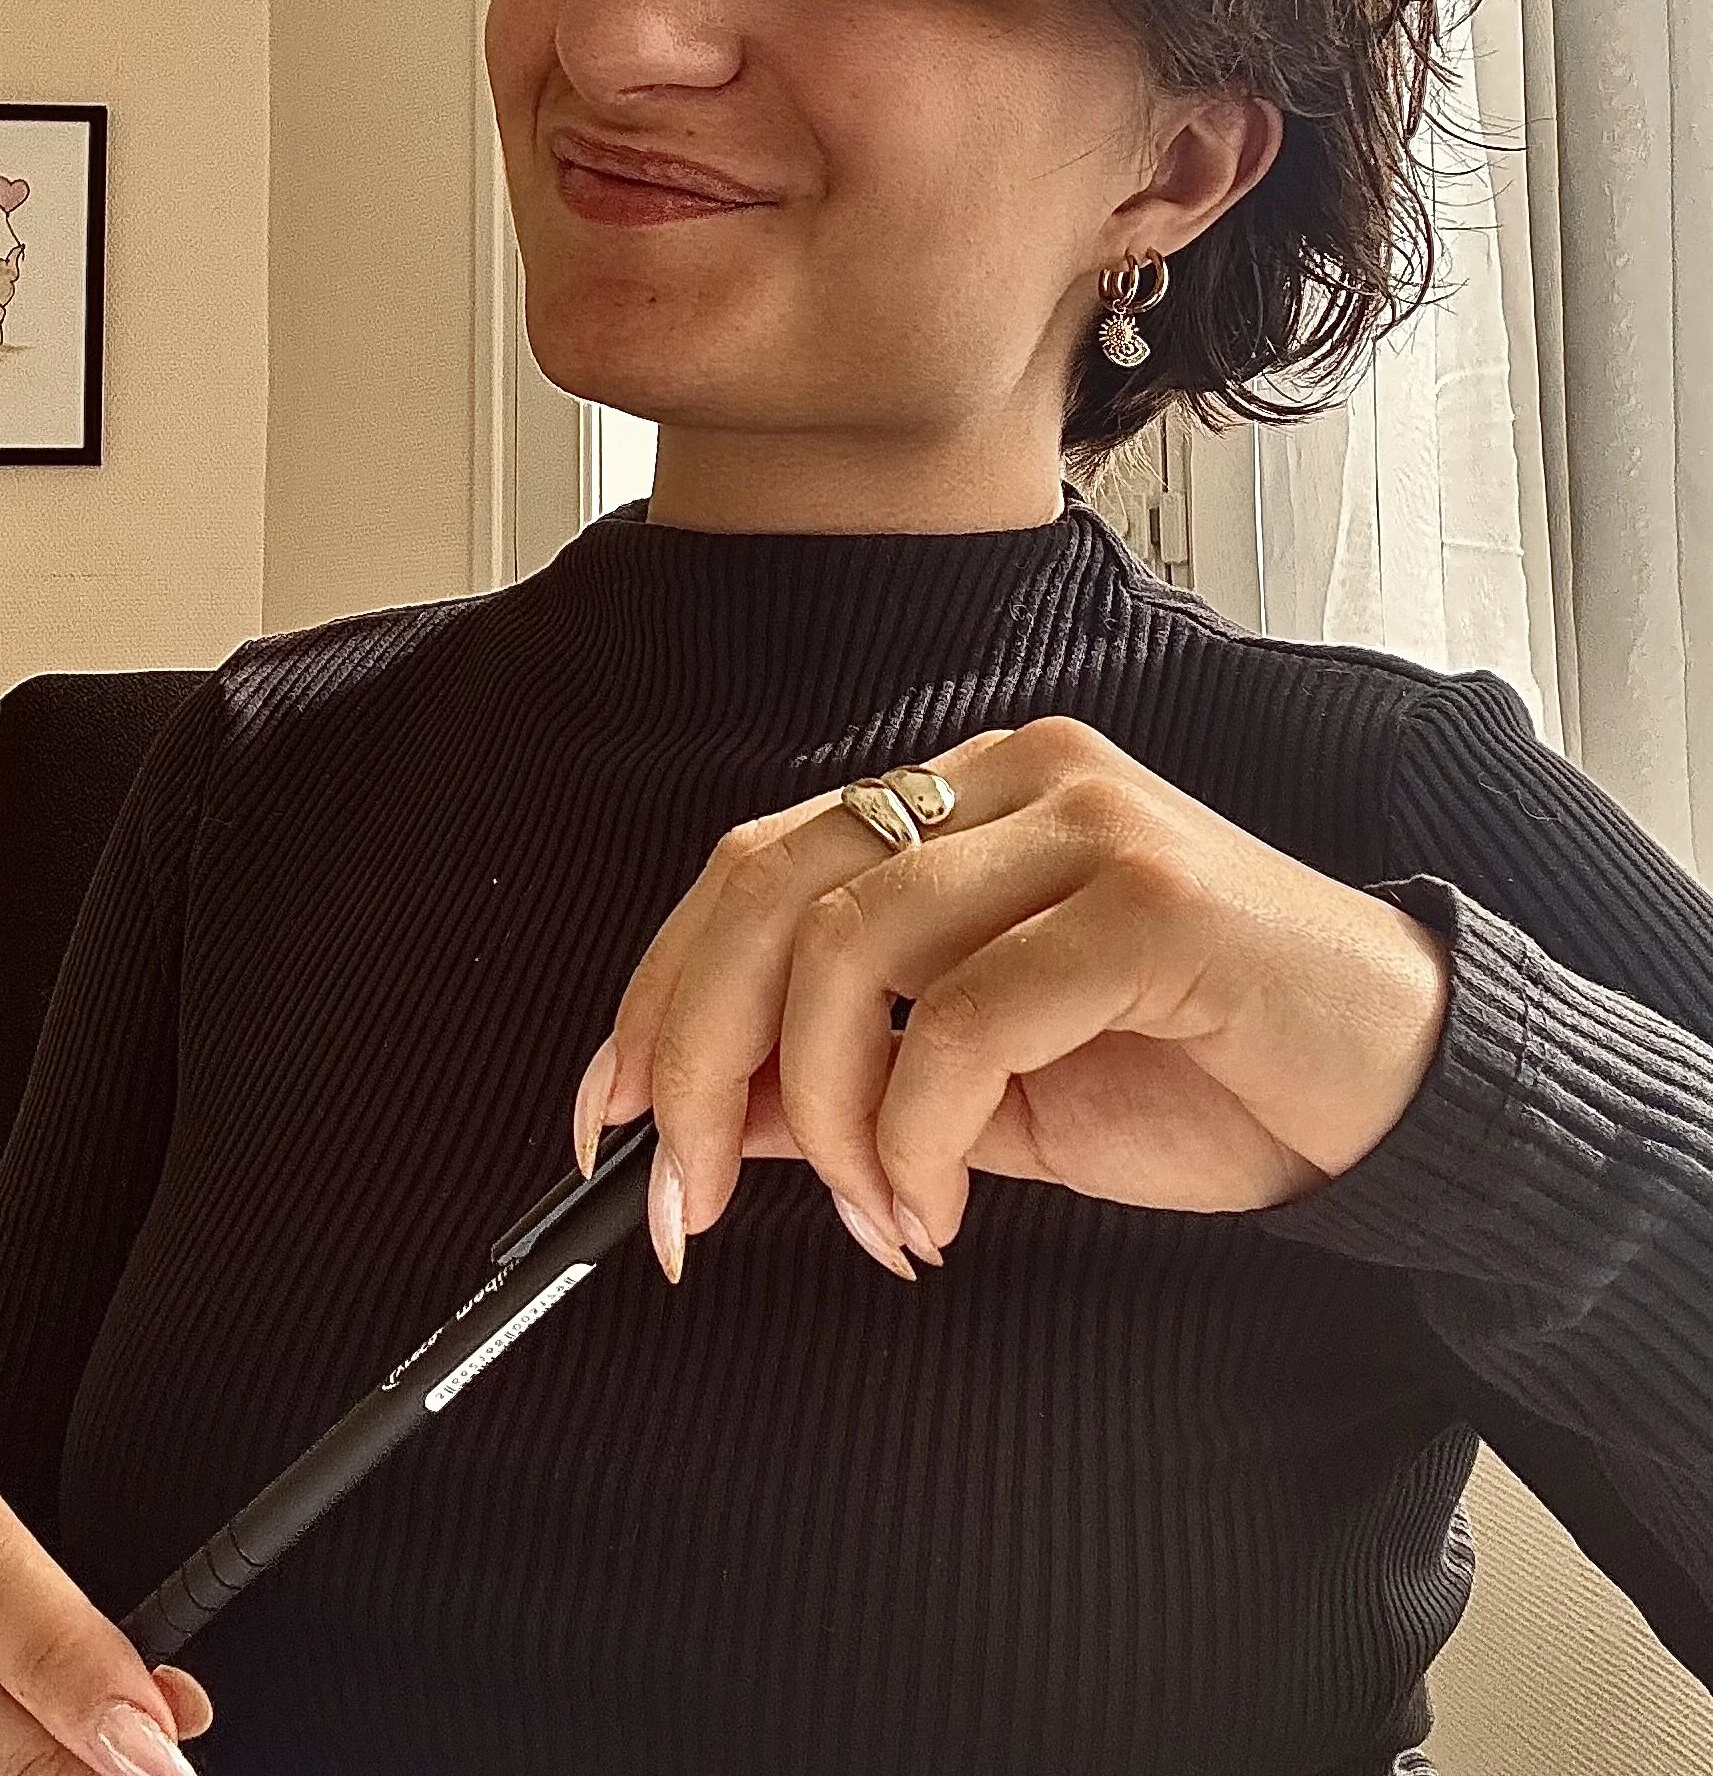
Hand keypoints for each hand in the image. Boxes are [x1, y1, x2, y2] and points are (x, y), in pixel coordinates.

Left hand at [570, 716, 1451, 1279]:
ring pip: (856, 945)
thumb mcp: (982, 1088)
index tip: (604, 1121)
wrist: (1396, 1083)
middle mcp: (1012, 778)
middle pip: (779, 885)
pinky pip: (969, 1016)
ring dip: (821, 1120)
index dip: (658, 992)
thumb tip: (696, 1117)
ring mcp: (1083, 820)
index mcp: (962, 797)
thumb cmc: (1194, 1072)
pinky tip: (941, 1211)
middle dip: (697, 1056)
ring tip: (872, 1222)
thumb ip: (849, 1078)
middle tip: (689, 1202)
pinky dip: (918, 1137)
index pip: (757, 864)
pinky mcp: (1151, 894)